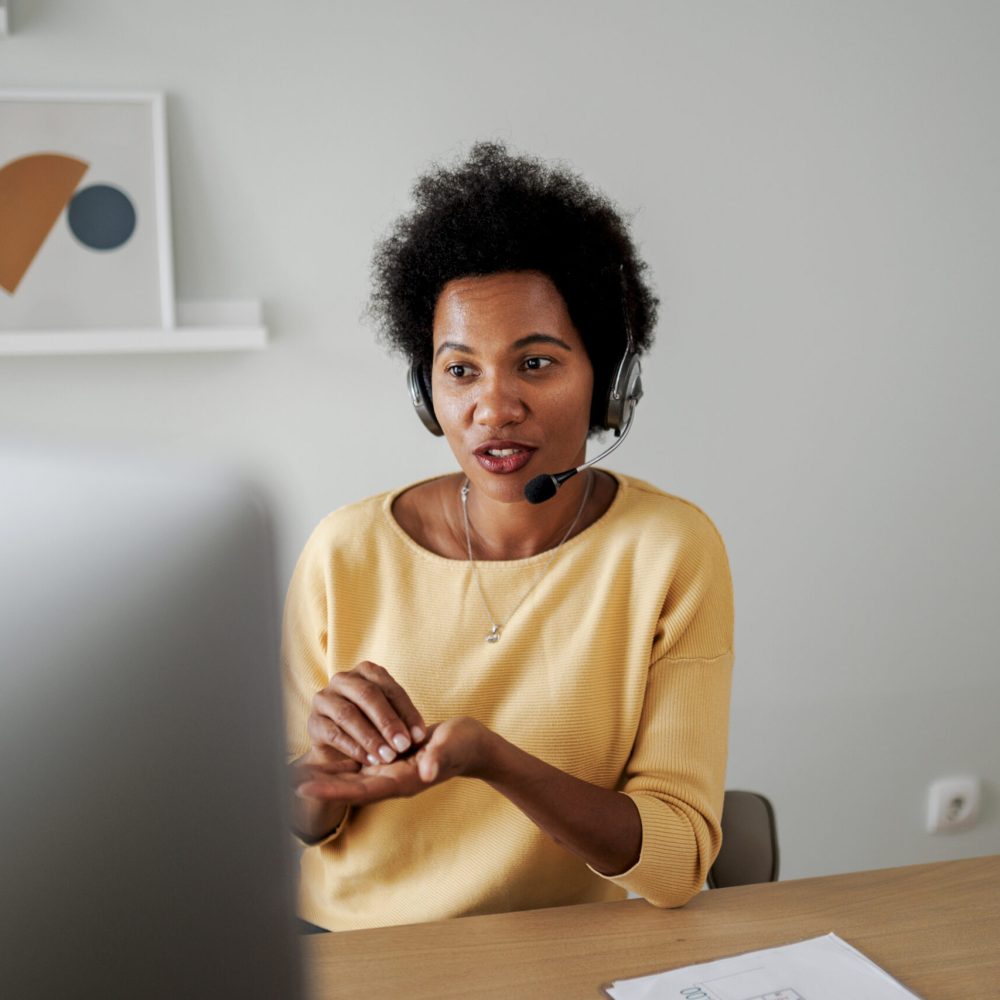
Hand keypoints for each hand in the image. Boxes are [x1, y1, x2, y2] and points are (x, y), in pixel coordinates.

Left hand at [295, 717, 488, 805]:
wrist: (470, 746)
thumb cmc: (463, 746)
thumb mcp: (452, 749)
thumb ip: (438, 759)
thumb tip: (425, 770)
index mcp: (402, 780)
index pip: (361, 789)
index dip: (333, 789)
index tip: (304, 788)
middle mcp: (390, 779)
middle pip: (348, 787)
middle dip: (318, 786)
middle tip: (284, 783)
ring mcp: (388, 771)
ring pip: (350, 777)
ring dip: (324, 776)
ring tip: (293, 772)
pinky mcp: (389, 760)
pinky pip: (359, 765)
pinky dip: (339, 764)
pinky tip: (321, 759)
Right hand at [307, 661, 426, 765]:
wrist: (339, 750)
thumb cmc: (371, 727)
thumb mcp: (389, 720)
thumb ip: (403, 721)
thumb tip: (418, 736)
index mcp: (366, 671)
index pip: (390, 688)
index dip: (407, 711)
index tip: (419, 736)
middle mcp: (343, 680)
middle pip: (367, 695)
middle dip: (388, 722)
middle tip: (403, 745)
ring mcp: (324, 699)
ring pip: (348, 714)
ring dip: (371, 737)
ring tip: (387, 756)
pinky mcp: (314, 722)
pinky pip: (333, 733)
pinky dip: (353, 748)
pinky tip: (369, 760)